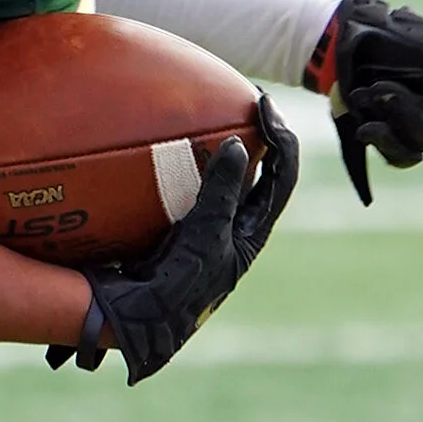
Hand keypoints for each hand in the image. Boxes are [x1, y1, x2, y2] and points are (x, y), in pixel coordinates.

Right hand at [48, 96, 297, 384]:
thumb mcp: (206, 236)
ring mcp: (207, 229)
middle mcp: (235, 229)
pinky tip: (164, 147)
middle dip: (256, 135)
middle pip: (260, 172)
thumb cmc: (180, 284)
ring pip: (225, 179)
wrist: (140, 320)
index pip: (282, 176)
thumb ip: (221, 192)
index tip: (262, 102)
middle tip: (243, 101)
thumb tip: (239, 145)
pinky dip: (185, 165)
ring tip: (210, 114)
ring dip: (221, 148)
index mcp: (252, 233)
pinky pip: (189, 187)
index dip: (282, 137)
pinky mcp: (178, 228)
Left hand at [306, 0, 422, 205]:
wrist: (333, 43)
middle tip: (378, 89)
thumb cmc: (390, 38)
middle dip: (409, 112)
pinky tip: (363, 125)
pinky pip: (400, 157)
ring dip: (390, 125)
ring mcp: (418, 115)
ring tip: (365, 94)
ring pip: (422, 147)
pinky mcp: (392, 131)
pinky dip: (381, 142)